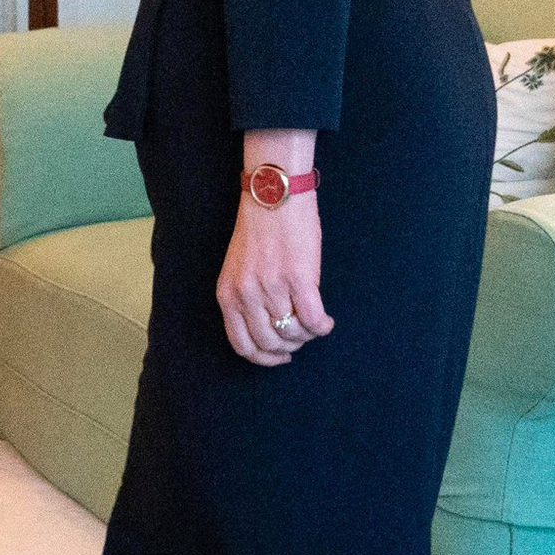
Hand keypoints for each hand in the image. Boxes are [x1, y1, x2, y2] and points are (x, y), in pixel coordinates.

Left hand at [216, 194, 334, 366]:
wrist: (273, 196)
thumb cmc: (259, 230)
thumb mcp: (238, 269)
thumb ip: (247, 299)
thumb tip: (270, 329)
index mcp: (227, 294)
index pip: (242, 345)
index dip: (264, 358)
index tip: (280, 356)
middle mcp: (246, 295)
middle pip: (270, 344)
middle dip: (290, 347)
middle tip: (301, 336)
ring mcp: (271, 288)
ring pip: (293, 334)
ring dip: (307, 335)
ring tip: (314, 323)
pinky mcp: (298, 280)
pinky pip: (313, 320)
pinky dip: (322, 326)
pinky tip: (326, 321)